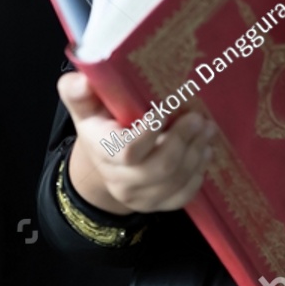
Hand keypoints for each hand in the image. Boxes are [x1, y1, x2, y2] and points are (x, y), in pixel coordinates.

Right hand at [57, 72, 215, 213]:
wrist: (104, 163)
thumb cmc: (100, 125)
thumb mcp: (85, 106)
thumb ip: (78, 91)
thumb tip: (83, 80)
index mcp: (101, 151)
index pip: (126, 151)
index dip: (149, 133)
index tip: (164, 110)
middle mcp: (118, 180)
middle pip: (159, 167)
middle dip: (183, 141)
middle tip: (198, 118)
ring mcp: (138, 197)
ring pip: (175, 181)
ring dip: (196, 153)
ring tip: (207, 129)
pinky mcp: (157, 205)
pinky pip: (183, 196)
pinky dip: (198, 173)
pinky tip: (204, 151)